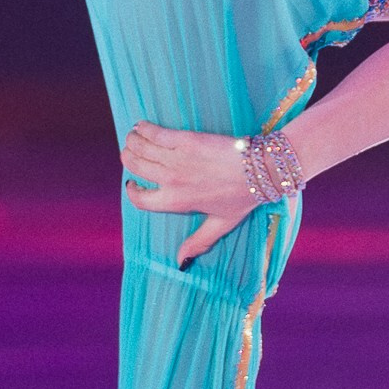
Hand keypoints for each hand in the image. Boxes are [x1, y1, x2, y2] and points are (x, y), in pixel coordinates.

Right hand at [122, 121, 260, 262]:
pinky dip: (144, 128)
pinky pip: (155, 133)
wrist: (260, 170)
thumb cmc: (243, 197)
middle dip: (128, 158)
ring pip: (140, 147)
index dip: (131, 190)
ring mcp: (177, 159)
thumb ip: (198, 243)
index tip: (132, 183)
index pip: (139, 199)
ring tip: (135, 138)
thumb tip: (181, 262)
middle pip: (135, 166)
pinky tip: (142, 126)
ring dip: (132, 141)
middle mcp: (172, 180)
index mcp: (176, 202)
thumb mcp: (221, 224)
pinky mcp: (185, 139)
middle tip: (132, 153)